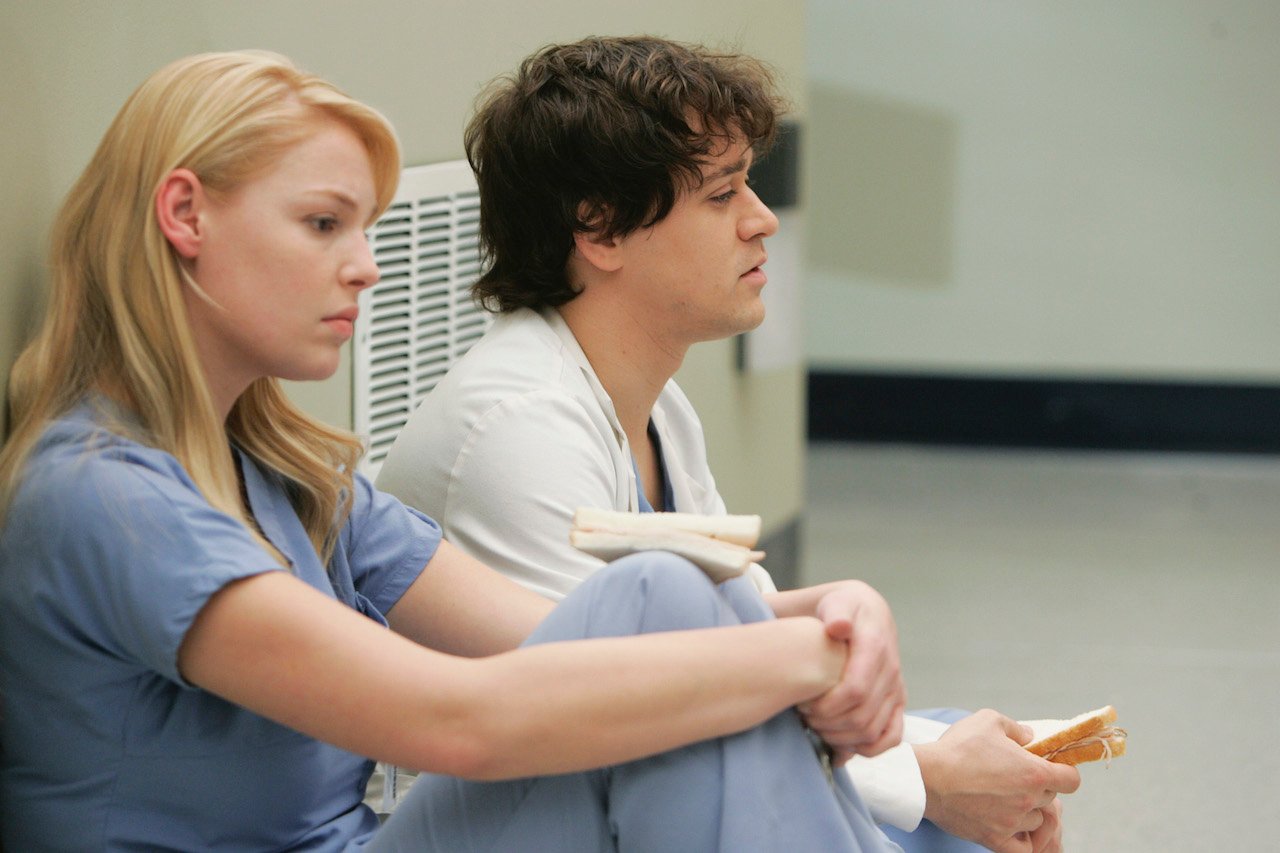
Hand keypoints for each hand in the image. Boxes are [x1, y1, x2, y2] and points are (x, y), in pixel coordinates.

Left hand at [796, 581, 905, 761]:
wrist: (864, 613)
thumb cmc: (841, 608)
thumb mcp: (836, 602)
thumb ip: (836, 613)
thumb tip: (839, 627)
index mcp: (876, 646)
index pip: (855, 690)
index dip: (827, 706)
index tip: (803, 705)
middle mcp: (891, 670)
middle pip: (862, 717)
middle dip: (827, 724)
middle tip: (804, 718)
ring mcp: (897, 688)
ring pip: (874, 732)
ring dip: (842, 738)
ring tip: (817, 728)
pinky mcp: (898, 702)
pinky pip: (892, 737)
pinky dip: (867, 748)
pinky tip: (842, 743)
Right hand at [914, 710, 1079, 852]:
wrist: (926, 778)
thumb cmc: (957, 748)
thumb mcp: (988, 721)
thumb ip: (1016, 728)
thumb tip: (1029, 737)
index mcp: (1033, 772)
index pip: (1071, 780)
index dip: (1064, 772)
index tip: (1052, 768)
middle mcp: (1028, 800)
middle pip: (1050, 798)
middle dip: (1037, 787)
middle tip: (1014, 777)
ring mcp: (1012, 823)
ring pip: (1035, 821)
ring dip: (1026, 811)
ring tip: (1004, 799)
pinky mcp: (995, 839)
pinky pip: (1023, 849)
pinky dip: (1022, 840)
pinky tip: (1010, 827)